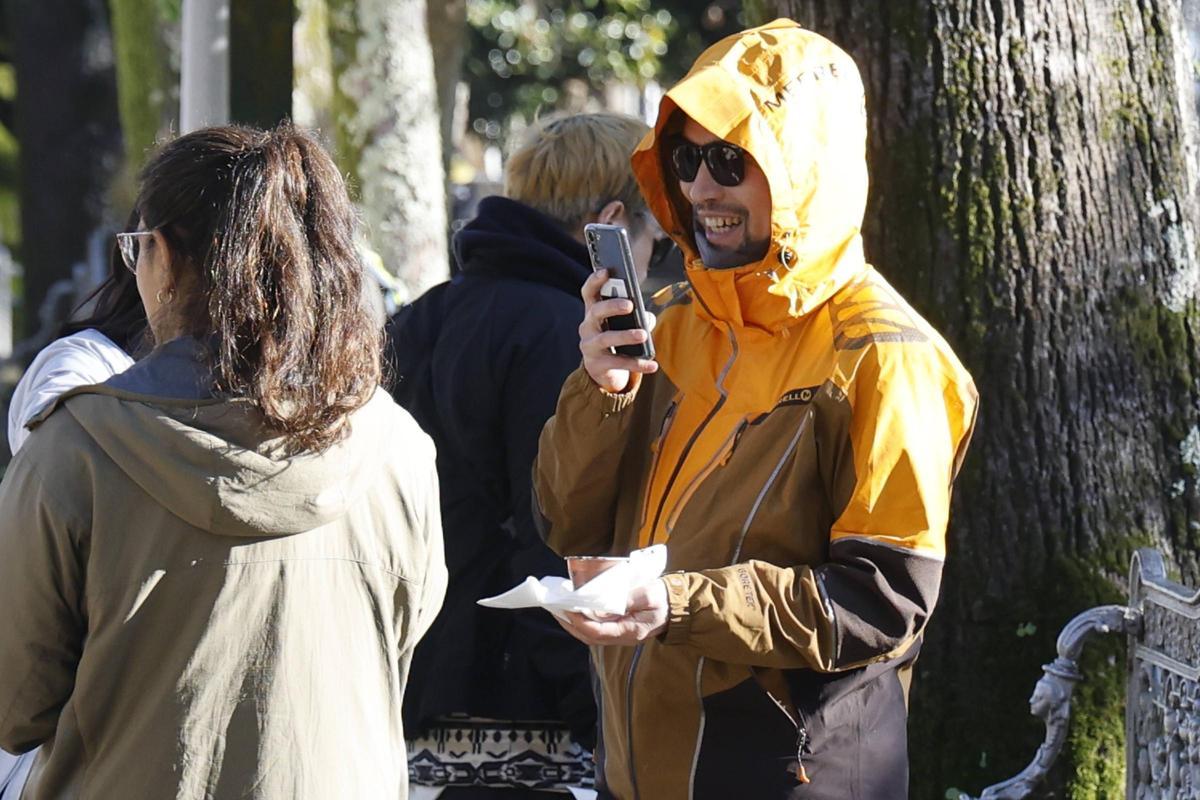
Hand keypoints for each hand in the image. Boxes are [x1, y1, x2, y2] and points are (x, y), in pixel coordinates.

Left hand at [555, 579, 668, 645]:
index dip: (580, 622)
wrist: (678, 604)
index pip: (598, 632)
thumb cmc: (664, 598)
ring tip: (560, 609)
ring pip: (591, 634)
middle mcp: (623, 637)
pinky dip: (583, 620)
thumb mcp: (647, 595)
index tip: (568, 609)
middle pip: (590, 637)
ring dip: (574, 624)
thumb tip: (601, 606)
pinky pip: (597, 627)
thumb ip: (624, 601)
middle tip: (555, 609)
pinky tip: (575, 609)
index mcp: (630, 631)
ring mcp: (621, 633)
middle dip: (571, 624)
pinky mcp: (619, 627)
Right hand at [579, 269, 657, 393]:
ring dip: (625, 335)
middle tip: (630, 305)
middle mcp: (587, 327)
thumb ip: (638, 318)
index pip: (589, 292)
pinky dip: (637, 363)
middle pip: (595, 312)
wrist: (604, 372)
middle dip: (612, 306)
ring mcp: (590, 346)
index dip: (595, 281)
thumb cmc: (616, 341)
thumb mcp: (625, 326)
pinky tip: (653, 364)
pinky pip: (618, 363)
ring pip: (606, 338)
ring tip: (643, 335)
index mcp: (593, 312)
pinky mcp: (597, 364)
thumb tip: (647, 319)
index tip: (606, 271)